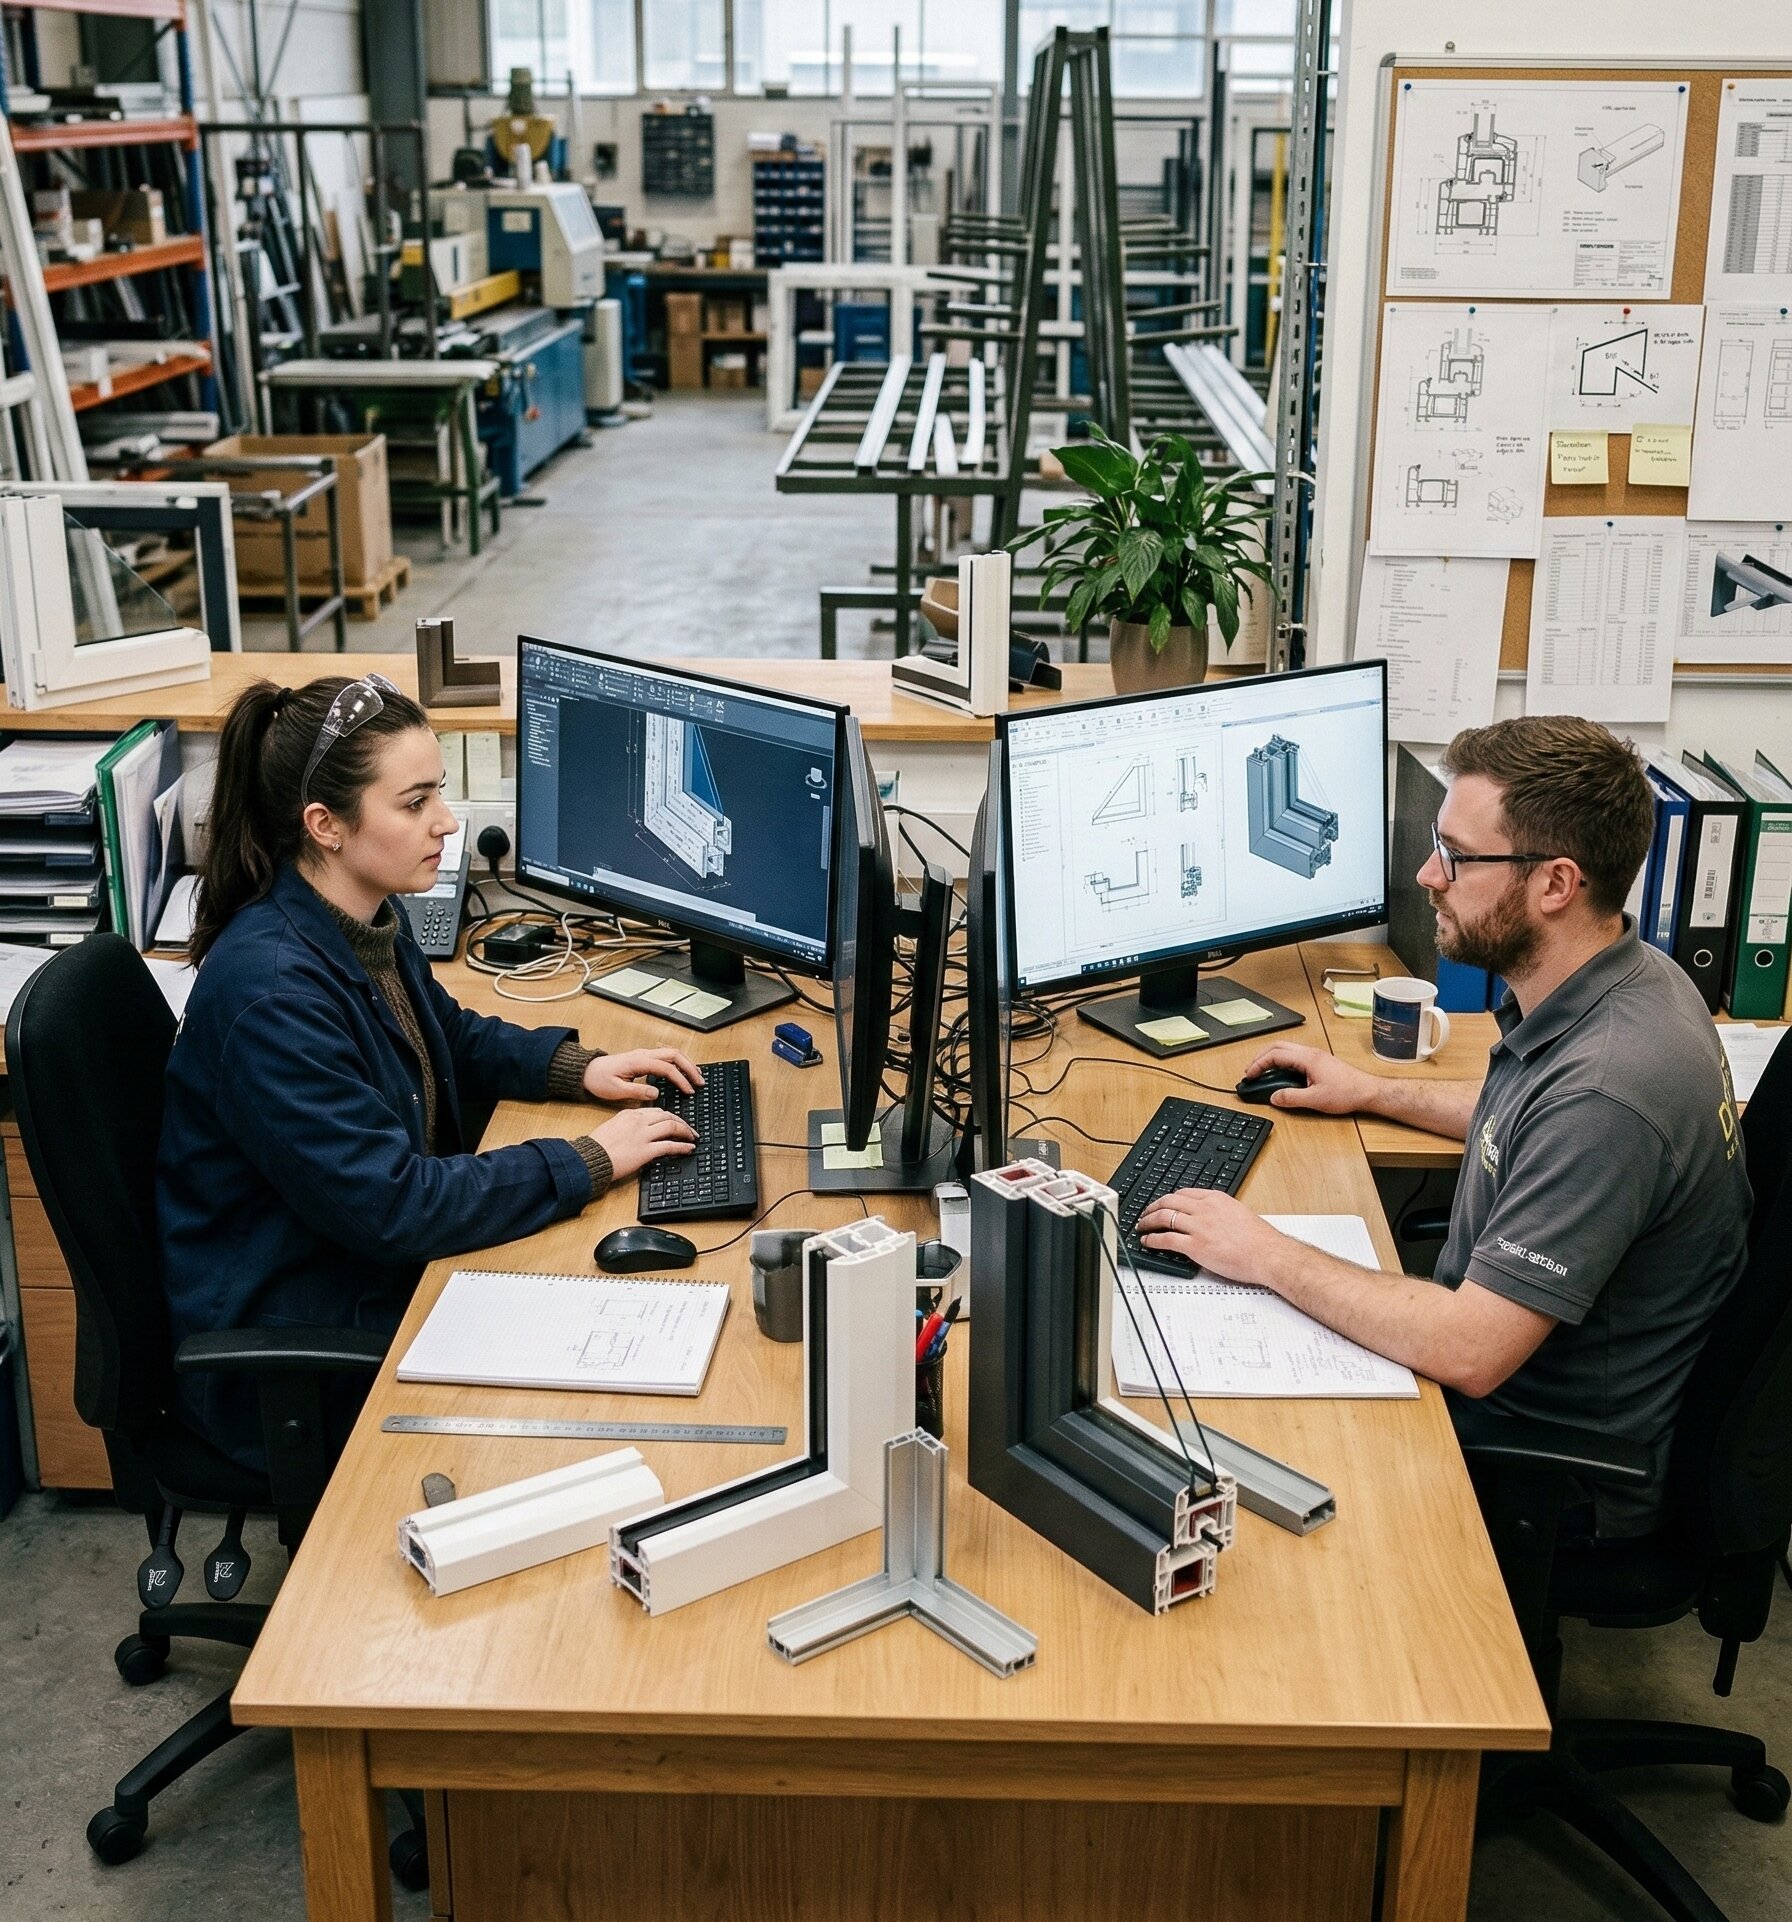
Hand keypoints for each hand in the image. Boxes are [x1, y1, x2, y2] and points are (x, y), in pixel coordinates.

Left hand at [584, 1048, 704, 1103]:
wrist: (587, 1071)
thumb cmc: (599, 1080)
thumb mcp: (615, 1090)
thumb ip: (637, 1091)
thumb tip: (656, 1093)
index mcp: (638, 1061)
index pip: (667, 1068)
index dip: (680, 1079)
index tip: (689, 1091)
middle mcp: (643, 1054)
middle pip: (674, 1055)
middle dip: (690, 1067)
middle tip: (700, 1082)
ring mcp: (644, 1054)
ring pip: (672, 1053)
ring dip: (686, 1064)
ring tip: (697, 1077)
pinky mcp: (643, 1058)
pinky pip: (666, 1057)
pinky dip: (678, 1063)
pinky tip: (683, 1073)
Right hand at [591, 1108, 696, 1180]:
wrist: (589, 1158)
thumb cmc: (596, 1147)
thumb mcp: (612, 1128)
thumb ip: (628, 1126)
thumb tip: (641, 1132)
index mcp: (629, 1114)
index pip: (656, 1111)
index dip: (669, 1117)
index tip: (675, 1122)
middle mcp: (638, 1121)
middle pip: (667, 1116)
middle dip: (682, 1122)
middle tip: (690, 1129)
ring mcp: (643, 1135)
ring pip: (672, 1127)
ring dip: (686, 1132)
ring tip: (693, 1137)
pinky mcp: (645, 1151)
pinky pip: (670, 1146)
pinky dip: (682, 1147)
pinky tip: (689, 1149)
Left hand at [1135, 1190, 1279, 1283]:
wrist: (1268, 1254)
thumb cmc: (1260, 1240)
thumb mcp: (1238, 1214)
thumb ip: (1220, 1213)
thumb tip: (1210, 1220)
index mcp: (1216, 1199)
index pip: (1184, 1193)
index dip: (1168, 1199)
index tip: (1162, 1203)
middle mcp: (1205, 1209)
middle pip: (1169, 1201)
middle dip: (1153, 1207)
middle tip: (1146, 1213)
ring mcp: (1199, 1227)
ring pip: (1164, 1217)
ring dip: (1148, 1221)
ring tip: (1142, 1226)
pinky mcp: (1195, 1246)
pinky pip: (1166, 1239)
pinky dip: (1152, 1239)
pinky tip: (1147, 1241)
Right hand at [1239, 1041, 1376, 1114]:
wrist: (1368, 1091)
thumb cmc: (1348, 1093)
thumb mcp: (1315, 1100)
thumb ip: (1291, 1098)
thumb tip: (1274, 1097)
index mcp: (1308, 1058)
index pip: (1275, 1055)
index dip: (1258, 1064)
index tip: (1250, 1075)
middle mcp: (1311, 1053)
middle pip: (1278, 1046)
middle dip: (1261, 1057)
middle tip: (1252, 1071)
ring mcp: (1316, 1056)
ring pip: (1286, 1050)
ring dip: (1271, 1058)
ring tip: (1263, 1072)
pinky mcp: (1320, 1062)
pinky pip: (1294, 1056)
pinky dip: (1282, 1062)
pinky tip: (1281, 1074)